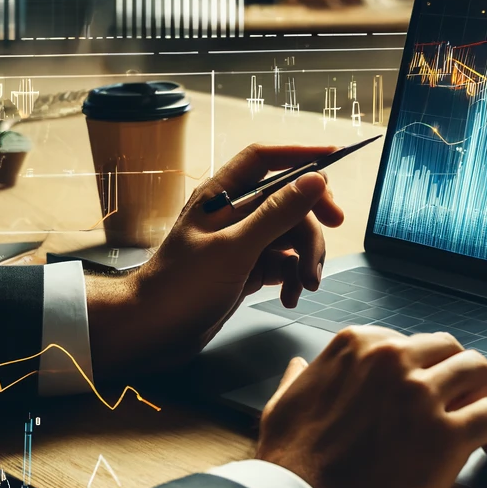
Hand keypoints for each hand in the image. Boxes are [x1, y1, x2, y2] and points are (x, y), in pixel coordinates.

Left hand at [86, 144, 343, 374]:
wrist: (152, 333)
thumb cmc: (181, 287)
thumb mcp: (236, 248)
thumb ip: (277, 213)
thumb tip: (316, 180)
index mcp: (223, 196)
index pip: (265, 159)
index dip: (299, 154)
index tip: (333, 157)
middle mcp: (234, 214)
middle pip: (288, 202)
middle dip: (311, 222)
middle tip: (334, 232)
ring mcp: (241, 242)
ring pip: (290, 235)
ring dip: (306, 258)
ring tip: (306, 286)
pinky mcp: (246, 269)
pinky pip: (283, 263)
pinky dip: (292, 278)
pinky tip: (290, 296)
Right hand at [257, 326, 486, 487]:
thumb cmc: (289, 471)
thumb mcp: (282, 408)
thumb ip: (299, 380)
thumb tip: (299, 366)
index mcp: (355, 347)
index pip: (407, 342)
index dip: (421, 368)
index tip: (425, 390)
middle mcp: (392, 360)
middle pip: (449, 349)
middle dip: (460, 373)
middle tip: (465, 399)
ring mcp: (421, 394)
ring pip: (480, 371)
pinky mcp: (446, 435)